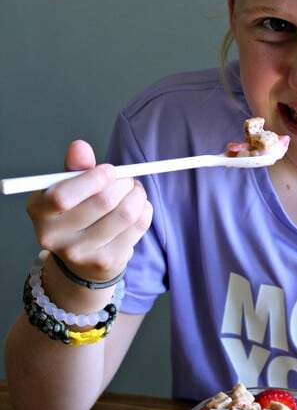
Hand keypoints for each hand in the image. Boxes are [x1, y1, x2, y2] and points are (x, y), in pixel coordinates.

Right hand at [26, 139, 152, 283]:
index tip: (110, 170)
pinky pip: (138, 227)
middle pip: (102, 202)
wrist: (81, 258)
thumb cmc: (76, 211)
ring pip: (126, 214)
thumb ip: (75, 167)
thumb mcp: (69, 187)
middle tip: (127, 179)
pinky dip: (144, 210)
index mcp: (39, 210)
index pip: (62, 196)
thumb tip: (80, 147)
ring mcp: (80, 253)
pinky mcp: (106, 262)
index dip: (93, 179)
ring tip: (134, 191)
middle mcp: (53, 236)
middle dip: (123, 183)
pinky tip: (138, 208)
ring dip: (138, 195)